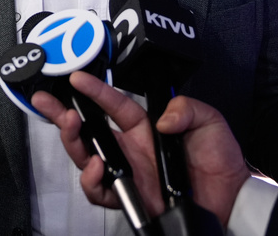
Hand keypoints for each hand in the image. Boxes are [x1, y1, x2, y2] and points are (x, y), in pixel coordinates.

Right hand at [31, 71, 248, 226]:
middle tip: (46, 102)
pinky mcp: (129, 197)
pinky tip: (97, 167)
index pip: (112, 104)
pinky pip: (99, 190)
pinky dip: (92, 180)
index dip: (93, 90)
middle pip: (87, 131)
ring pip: (85, 158)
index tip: (76, 78)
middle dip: (62, 114)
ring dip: (72, 142)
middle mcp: (131, 148)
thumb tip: (161, 119)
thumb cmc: (220, 161)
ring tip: (70, 126)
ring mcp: (128, 173)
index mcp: (145, 127)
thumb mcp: (209, 121)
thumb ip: (187, 109)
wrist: (231, 199)